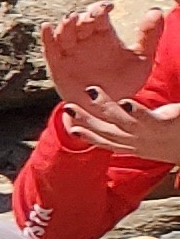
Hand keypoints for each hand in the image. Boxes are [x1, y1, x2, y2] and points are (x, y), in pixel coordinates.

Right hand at [45, 3, 153, 109]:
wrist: (109, 108)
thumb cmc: (125, 83)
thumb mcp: (142, 59)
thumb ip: (149, 36)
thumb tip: (156, 11)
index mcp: (103, 35)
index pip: (98, 15)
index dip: (100, 8)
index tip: (109, 7)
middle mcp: (84, 41)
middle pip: (80, 22)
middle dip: (85, 17)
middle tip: (91, 16)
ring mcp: (70, 52)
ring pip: (64, 33)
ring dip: (66, 24)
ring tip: (72, 19)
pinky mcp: (58, 65)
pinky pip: (50, 49)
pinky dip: (47, 37)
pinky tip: (47, 27)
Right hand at [63, 91, 179, 163]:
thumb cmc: (177, 136)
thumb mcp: (151, 136)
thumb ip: (133, 125)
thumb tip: (118, 112)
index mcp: (134, 147)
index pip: (106, 142)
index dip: (87, 136)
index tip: (71, 128)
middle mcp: (140, 144)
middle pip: (108, 132)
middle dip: (86, 120)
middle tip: (69, 107)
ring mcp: (151, 136)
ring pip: (122, 123)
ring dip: (104, 107)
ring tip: (92, 91)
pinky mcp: (165, 126)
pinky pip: (147, 119)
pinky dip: (134, 111)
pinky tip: (125, 101)